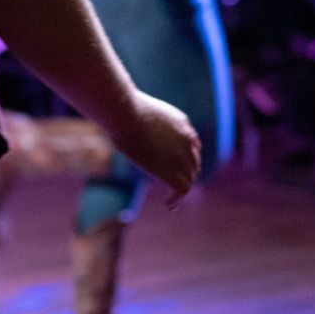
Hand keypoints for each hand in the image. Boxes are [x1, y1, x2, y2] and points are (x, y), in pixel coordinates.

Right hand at [106, 90, 201, 206]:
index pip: (192, 144)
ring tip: (171, 200)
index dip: (186, 157)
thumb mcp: (136, 109)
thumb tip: (120, 117)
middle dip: (186, 174)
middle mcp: (187, 140)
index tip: (178, 165)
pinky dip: (177, 199)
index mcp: (181, 123)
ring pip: (189, 178)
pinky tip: (169, 205)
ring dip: (181, 189)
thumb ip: (138, 117)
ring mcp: (182, 156)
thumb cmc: (122, 108)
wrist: (125, 113)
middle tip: (174, 186)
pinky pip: (182, 190)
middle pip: (193, 163)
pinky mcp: (173, 171)